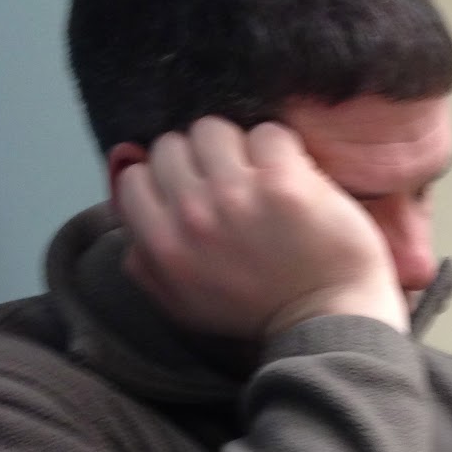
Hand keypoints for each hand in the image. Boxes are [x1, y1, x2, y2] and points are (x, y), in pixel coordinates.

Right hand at [116, 117, 408, 336]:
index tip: (191, 190)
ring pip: (214, 130)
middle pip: (172, 145)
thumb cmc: (255, 312)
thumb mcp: (181, 304)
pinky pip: (267, 133)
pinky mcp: (283, 181)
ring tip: (258, 176)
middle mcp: (193, 215)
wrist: (326, 320)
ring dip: (237, 148)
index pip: (134, 176)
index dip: (164, 179)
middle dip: (199, 160)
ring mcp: (238, 194)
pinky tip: (290, 175)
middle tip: (228, 182)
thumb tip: (126, 216)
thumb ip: (145, 262)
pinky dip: (280, 148)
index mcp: (163, 245)